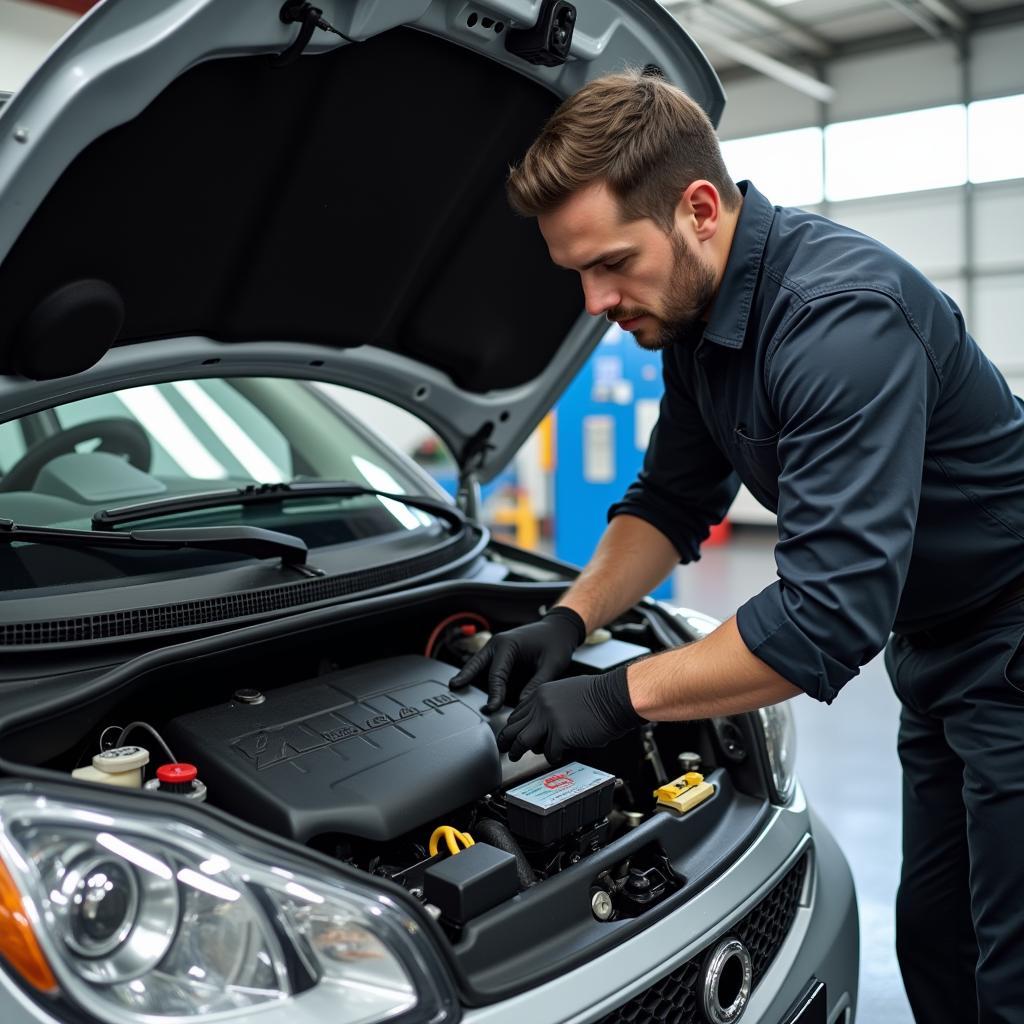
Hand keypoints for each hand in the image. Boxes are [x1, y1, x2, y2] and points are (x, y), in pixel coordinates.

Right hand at [448, 607, 586, 712]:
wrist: (559, 628)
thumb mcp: (552, 664)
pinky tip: (471, 686)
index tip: (492, 708)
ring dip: (467, 675)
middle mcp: (498, 643)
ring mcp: (496, 647)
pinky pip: (485, 664)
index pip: (496, 674)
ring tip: (456, 689)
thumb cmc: (556, 643)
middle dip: (465, 677)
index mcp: (508, 644)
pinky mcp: (499, 653)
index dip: (494, 694)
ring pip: (477, 663)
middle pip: (476, 663)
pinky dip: (477, 674)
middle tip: (453, 688)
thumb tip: (522, 703)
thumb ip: (536, 684)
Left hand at [496, 664, 645, 762]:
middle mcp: (541, 705)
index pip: (518, 713)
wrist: (615, 697)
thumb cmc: (598, 696)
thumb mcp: (565, 691)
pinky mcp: (560, 734)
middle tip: (507, 750)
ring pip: (523, 741)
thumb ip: (549, 705)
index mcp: (541, 693)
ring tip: (517, 757)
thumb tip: (540, 723)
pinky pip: (549, 753)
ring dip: (519, 752)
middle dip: (508, 741)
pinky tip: (559, 755)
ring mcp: (549, 719)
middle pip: (514, 727)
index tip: (511, 734)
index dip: (513, 726)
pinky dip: (554, 757)